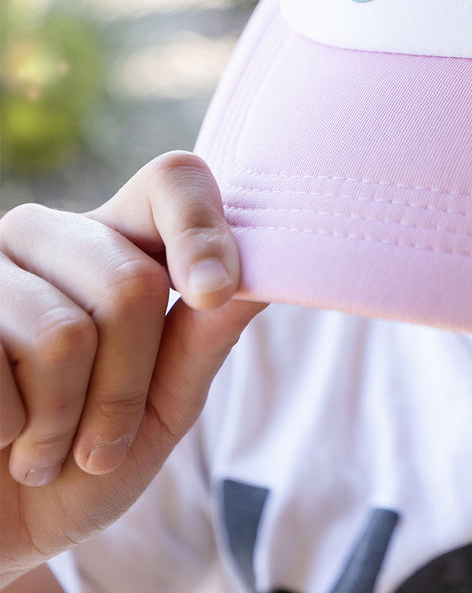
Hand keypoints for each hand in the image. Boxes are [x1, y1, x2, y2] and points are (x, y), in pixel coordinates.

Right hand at [0, 152, 264, 584]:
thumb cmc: (87, 462)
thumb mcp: (165, 405)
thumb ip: (207, 336)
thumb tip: (271, 271)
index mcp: (122, 241)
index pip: (173, 181)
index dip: (202, 228)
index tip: (218, 294)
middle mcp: (53, 235)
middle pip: (130, 282)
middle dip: (129, 386)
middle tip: (103, 444)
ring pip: (64, 334)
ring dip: (66, 421)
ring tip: (47, 451)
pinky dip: (12, 431)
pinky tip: (0, 441)